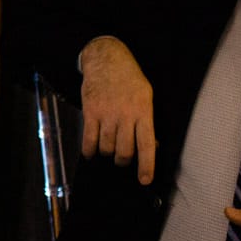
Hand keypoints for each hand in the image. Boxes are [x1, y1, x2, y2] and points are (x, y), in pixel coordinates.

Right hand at [78, 36, 157, 184]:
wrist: (106, 60)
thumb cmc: (130, 79)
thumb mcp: (146, 97)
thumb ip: (147, 121)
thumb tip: (151, 146)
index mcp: (143, 112)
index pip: (147, 145)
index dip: (146, 166)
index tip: (144, 180)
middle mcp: (125, 116)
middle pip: (124, 151)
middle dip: (123, 160)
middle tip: (122, 159)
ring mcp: (106, 114)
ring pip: (106, 147)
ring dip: (107, 154)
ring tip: (108, 150)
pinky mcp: (90, 112)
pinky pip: (89, 139)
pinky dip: (89, 150)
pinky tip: (90, 153)